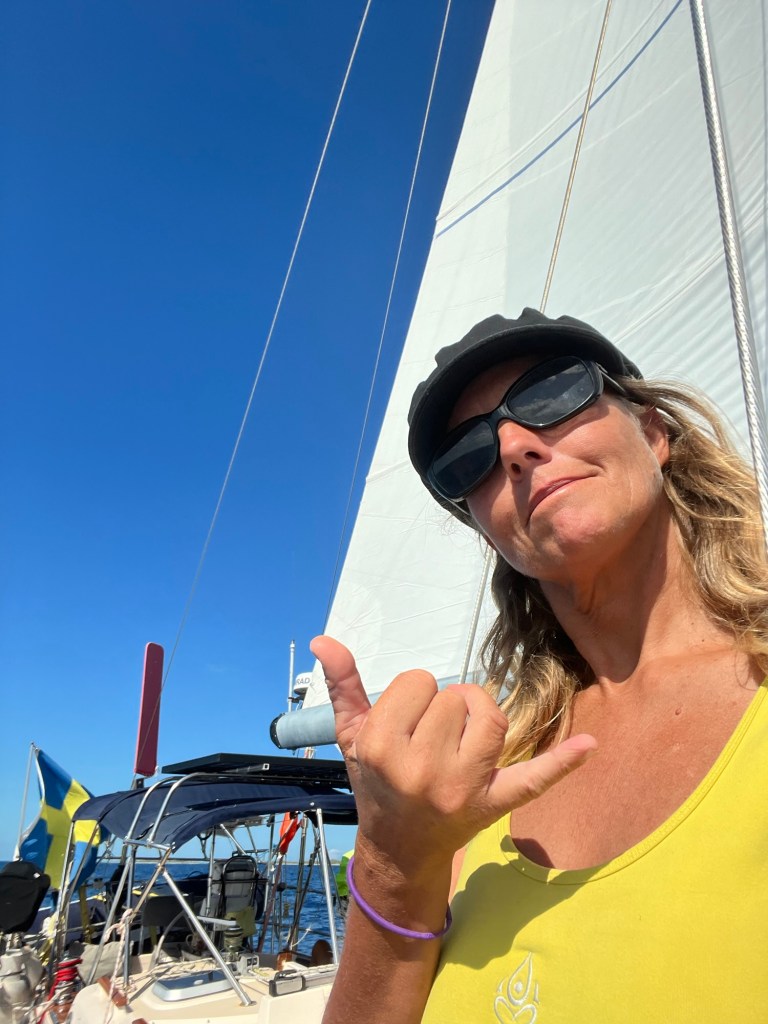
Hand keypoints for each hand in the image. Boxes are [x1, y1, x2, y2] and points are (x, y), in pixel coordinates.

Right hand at [311, 635, 596, 879]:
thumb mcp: (351, 737)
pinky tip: (589, 745)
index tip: (404, 723)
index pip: (416, 682)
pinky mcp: (495, 803)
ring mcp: (461, 787)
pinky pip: (534, 779)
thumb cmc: (375, 783)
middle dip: (443, 706)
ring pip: (488, 716)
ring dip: (478, 716)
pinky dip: (562, 762)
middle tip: (430, 737)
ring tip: (461, 737)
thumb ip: (342, 686)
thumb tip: (324, 639)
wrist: (399, 850)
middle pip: (453, 695)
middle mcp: (421, 769)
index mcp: (381, 748)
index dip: (412, 695)